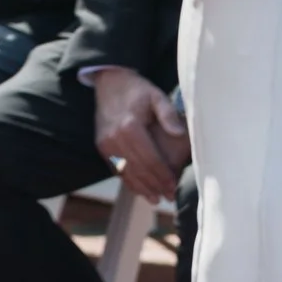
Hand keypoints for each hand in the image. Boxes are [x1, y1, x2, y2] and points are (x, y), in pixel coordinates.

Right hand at [93, 64, 190, 203]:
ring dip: (142, 188)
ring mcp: (106, 144)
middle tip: (170, 196)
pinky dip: (129, 182)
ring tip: (157, 199)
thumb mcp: (156, 95)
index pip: (150, 158)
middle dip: (155, 185)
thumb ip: (168, 114)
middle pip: (138, 169)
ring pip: (126, 173)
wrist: (109, 83)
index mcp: (129, 126)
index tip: (174, 185)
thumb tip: (179, 133)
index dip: (163, 174)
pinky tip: (141, 189)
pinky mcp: (102, 147)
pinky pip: (116, 169)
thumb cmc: (136, 90)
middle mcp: (114, 138)